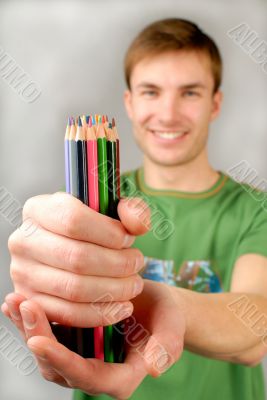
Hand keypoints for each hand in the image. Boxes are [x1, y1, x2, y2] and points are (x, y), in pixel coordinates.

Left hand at [2, 280, 184, 398]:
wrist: (156, 307)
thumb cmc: (166, 318)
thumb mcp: (172, 330)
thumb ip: (166, 348)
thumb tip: (156, 367)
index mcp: (120, 377)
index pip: (87, 375)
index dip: (61, 360)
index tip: (38, 340)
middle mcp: (95, 372)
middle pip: (57, 365)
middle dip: (37, 337)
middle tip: (24, 306)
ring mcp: (80, 357)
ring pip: (46, 352)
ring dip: (27, 328)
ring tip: (14, 301)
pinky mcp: (73, 340)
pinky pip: (47, 335)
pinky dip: (30, 321)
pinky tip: (17, 302)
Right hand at [8, 193, 148, 326]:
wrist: (70, 250)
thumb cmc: (93, 228)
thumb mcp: (112, 211)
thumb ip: (132, 211)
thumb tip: (137, 226)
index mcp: (38, 209)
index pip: (73, 220)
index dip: (109, 233)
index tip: (129, 239)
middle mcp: (23, 240)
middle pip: (77, 257)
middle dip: (118, 264)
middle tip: (138, 263)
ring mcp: (22, 274)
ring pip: (74, 288)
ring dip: (114, 290)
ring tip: (134, 284)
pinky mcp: (32, 302)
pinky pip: (68, 314)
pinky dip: (101, 313)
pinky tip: (122, 306)